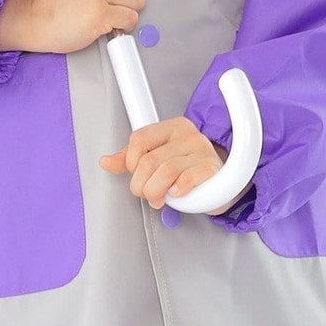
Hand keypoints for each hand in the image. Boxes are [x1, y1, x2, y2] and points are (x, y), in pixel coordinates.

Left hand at [99, 118, 247, 215]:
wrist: (220, 181)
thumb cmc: (185, 168)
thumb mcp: (156, 157)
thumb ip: (130, 159)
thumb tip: (105, 161)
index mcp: (171, 127)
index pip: (139, 138)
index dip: (130, 161)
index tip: (134, 173)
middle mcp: (187, 135)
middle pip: (149, 160)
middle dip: (141, 184)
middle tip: (145, 193)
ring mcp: (202, 150)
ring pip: (166, 171)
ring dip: (155, 191)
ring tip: (158, 198)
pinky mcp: (212, 169)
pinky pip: (188, 179)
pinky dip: (177, 191)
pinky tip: (175, 194)